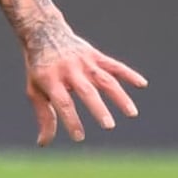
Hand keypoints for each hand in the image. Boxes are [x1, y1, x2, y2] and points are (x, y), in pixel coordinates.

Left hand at [24, 32, 146, 145]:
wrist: (44, 33)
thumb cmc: (40, 69)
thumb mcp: (35, 90)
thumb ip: (44, 116)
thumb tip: (43, 144)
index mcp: (51, 80)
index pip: (62, 103)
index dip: (71, 120)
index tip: (79, 137)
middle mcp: (69, 70)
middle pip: (86, 91)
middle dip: (98, 108)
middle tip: (109, 126)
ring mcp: (83, 62)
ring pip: (104, 79)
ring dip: (119, 96)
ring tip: (132, 113)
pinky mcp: (95, 55)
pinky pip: (114, 65)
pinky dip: (128, 73)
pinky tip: (142, 84)